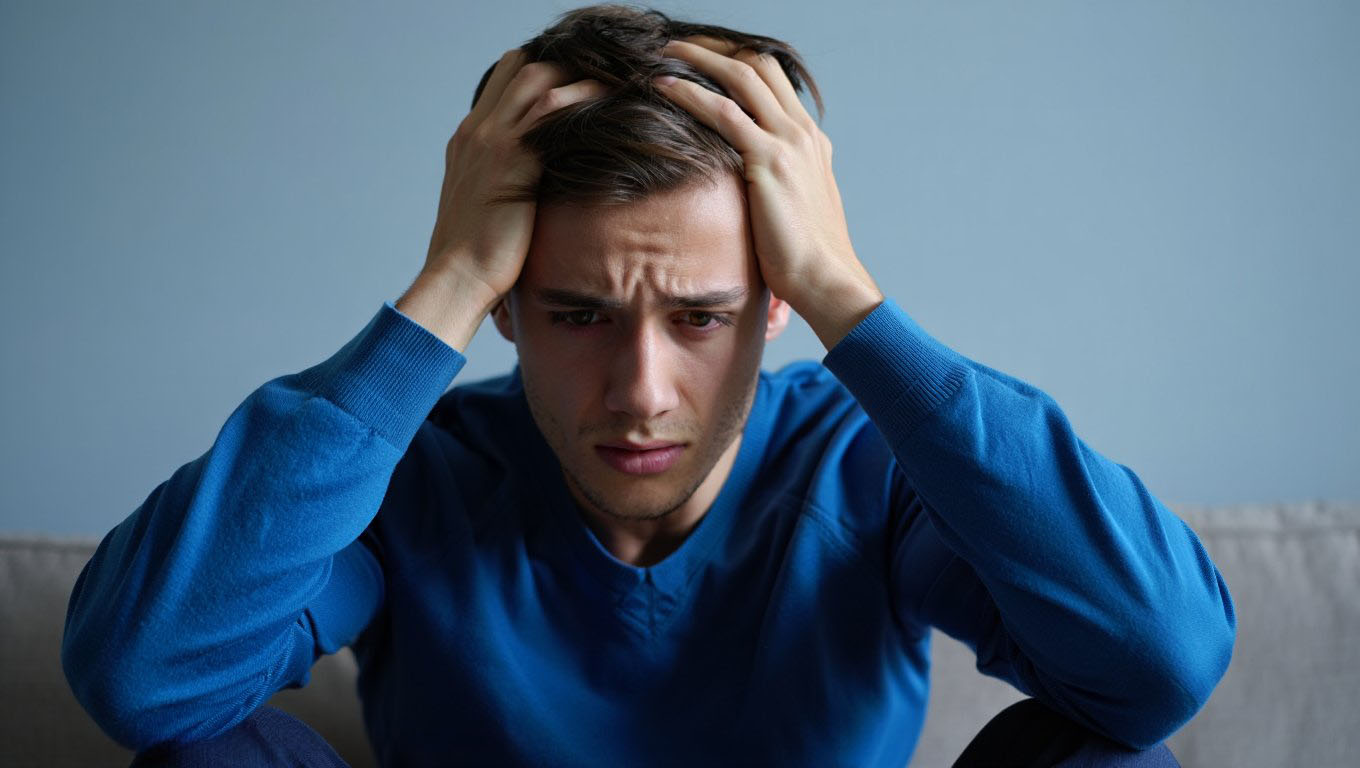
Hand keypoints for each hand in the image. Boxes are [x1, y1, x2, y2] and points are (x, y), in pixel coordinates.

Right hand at [424, 49, 607, 306]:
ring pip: (537, 77)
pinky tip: (609, 103)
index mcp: (469, 139)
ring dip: (578, 74)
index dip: (540, 70)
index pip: (503, 79)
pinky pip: (552, 110)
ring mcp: (493, 141)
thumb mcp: (485, 204)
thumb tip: (538, 184)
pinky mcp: (514, 160)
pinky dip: (582, 99)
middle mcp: (478, 130)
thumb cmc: (477, 254)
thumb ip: (505, 180)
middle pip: (521, 66)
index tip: (575, 82)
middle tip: (603, 76)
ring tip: (614, 82)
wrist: (459, 277)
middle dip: (564, 64)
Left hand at [653, 37, 883, 347]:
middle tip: (679, 45)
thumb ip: (776, 186)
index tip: (704, 59)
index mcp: (811, 141)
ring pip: (741, 78)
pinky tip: (661, 87)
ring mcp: (789, 142)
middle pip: (759, 65)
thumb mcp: (794, 210)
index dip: (737, 62)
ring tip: (664, 52)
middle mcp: (803, 132)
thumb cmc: (805, 258)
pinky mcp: (770, 161)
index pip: (774, 80)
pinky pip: (723, 112)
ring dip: (699, 59)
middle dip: (717, 49)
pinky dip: (689, 93)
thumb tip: (745, 187)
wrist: (826, 279)